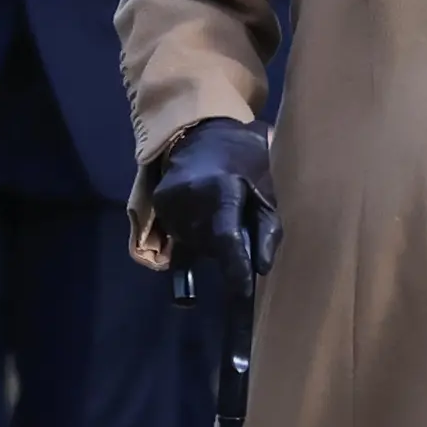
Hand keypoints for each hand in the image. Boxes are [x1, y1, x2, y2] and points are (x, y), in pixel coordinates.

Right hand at [147, 119, 274, 291]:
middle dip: (227, 251)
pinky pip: (177, 239)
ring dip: (210, 244)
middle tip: (238, 230)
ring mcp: (169, 203)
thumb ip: (267, 230)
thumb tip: (261, 268)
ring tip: (218, 216)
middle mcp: (190, 198)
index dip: (235, 270)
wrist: (202, 132)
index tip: (244, 293)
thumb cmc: (244, 161)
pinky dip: (192, 243)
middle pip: (211, 246)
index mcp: (221, 190)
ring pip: (193, 245)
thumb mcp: (266, 191)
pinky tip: (195, 256)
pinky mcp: (158, 206)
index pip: (226, 240)